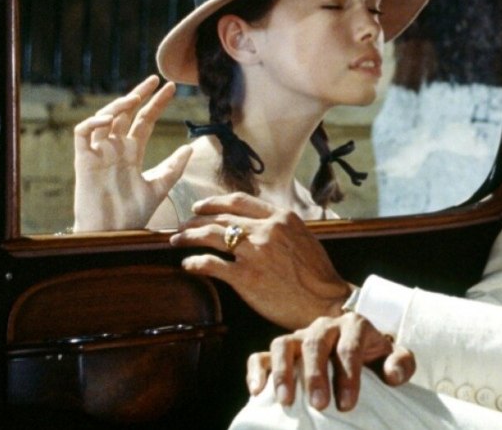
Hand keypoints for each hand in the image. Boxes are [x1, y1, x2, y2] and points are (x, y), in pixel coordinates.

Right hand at [73, 75, 191, 230]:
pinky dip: (93, 122)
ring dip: (118, 105)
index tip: (171, 88)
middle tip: (155, 80)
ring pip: (104, 118)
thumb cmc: (132, 214)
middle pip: (125, 114)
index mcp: (132, 152)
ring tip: (135, 97)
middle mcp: (115, 148)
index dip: (156, 104)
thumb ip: (173, 167)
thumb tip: (190, 147)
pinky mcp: (83, 160)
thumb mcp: (160, 187)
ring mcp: (98, 152)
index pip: (144, 120)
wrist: (113, 234)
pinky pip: (82, 133)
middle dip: (139, 94)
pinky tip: (108, 118)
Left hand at [169, 192, 351, 328]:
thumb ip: (280, 226)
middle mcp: (266, 230)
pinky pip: (210, 265)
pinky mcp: (245, 277)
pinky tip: (187, 265)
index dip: (214, 202)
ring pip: (211, 236)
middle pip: (220, 217)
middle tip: (182, 226)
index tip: (200, 207)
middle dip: (195, 220)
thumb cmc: (317, 274)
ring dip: (188, 237)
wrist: (325, 301)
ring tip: (177, 240)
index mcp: (281, 217)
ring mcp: (255, 253)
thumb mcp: (303, 237)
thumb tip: (257, 223)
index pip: (239, 201)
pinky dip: (194, 263)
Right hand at [246, 313, 414, 411]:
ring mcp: (300, 337)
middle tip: (320, 404)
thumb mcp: (396, 357)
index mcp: (354, 326)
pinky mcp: (282, 351)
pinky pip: (262, 355)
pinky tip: (257, 391)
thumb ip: (401, 363)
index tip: (348, 404)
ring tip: (286, 401)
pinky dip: (257, 370)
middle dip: (316, 374)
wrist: (361, 346)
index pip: (349, 346)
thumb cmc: (377, 356)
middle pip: (315, 343)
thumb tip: (392, 374)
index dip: (348, 375)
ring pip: (284, 344)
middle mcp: (325, 326)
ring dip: (283, 371)